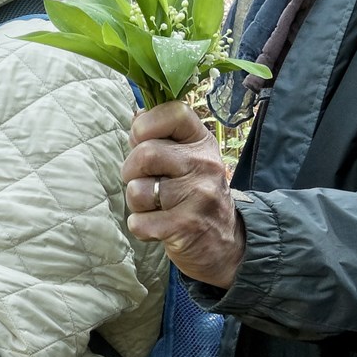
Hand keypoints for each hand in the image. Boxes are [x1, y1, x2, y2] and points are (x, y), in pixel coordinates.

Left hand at [122, 99, 242, 290]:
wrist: (226, 244)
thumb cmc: (194, 195)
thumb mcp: (187, 159)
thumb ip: (160, 137)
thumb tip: (136, 114)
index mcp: (201, 142)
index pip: (173, 112)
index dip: (146, 125)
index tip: (141, 141)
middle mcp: (204, 164)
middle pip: (145, 153)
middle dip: (130, 171)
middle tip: (144, 182)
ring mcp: (198, 195)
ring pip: (137, 190)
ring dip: (136, 202)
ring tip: (156, 207)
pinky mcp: (186, 226)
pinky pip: (139, 222)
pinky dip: (140, 227)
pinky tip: (159, 227)